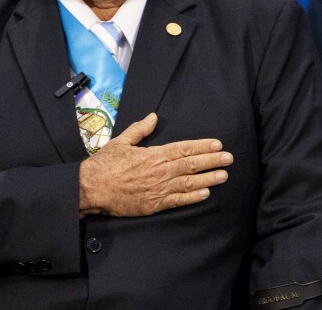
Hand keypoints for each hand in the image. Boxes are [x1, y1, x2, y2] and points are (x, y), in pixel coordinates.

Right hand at [79, 113, 232, 216]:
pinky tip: (205, 193)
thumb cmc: (105, 164)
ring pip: (190, 183)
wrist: (92, 188)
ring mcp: (159, 189)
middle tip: (229, 158)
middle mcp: (160, 171)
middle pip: (192, 165)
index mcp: (153, 155)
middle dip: (212, 161)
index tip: (217, 145)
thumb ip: (140, 129)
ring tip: (223, 175)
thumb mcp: (121, 141)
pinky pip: (179, 200)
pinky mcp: (155, 204)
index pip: (184, 149)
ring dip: (209, 178)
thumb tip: (154, 117)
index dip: (202, 147)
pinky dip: (194, 197)